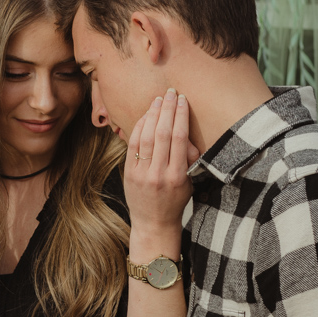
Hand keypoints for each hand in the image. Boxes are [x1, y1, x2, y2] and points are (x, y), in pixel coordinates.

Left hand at [124, 89, 198, 240]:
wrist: (153, 223)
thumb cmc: (175, 200)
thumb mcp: (188, 182)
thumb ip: (188, 159)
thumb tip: (186, 131)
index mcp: (178, 176)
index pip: (180, 138)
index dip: (181, 116)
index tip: (183, 100)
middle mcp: (158, 174)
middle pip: (163, 133)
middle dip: (167, 109)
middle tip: (171, 93)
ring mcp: (141, 173)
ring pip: (146, 137)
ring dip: (153, 115)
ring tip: (158, 100)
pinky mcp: (129, 173)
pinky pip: (133, 145)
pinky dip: (139, 128)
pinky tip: (145, 116)